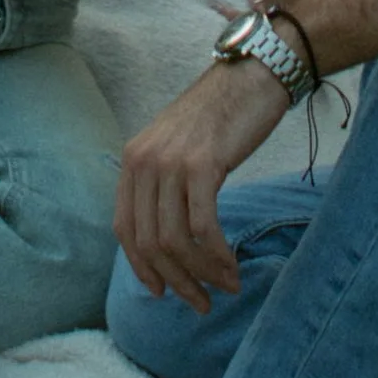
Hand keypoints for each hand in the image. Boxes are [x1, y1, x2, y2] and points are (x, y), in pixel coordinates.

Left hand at [114, 58, 288, 309]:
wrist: (253, 74)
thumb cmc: (222, 115)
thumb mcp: (177, 148)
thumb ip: (164, 187)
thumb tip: (169, 244)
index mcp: (133, 160)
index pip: (124, 229)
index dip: (141, 268)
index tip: (162, 293)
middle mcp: (143, 162)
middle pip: (150, 242)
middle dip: (176, 281)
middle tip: (201, 303)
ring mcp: (171, 163)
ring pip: (176, 241)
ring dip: (201, 274)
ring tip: (225, 288)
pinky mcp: (202, 165)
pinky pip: (204, 227)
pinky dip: (218, 256)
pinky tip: (233, 267)